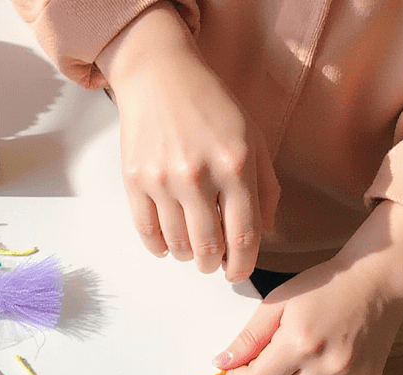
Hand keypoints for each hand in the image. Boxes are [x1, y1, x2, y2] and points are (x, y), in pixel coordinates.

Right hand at [97, 2, 278, 282]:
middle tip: (213, 258)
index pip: (244, 236)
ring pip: (178, 246)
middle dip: (213, 263)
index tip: (237, 272)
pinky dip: (160, 246)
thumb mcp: (253, 138)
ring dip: (187, 254)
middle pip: (208, 249)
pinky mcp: (136, 180)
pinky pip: (149, 234)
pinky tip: (168, 240)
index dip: (242, 265)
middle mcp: (199, 175)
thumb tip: (264, 236)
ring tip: (191, 241)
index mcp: (236, 165)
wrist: (160, 74)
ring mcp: (163, 178)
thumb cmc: (211, 106)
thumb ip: (266, 189)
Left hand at [214, 201, 402, 374]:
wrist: (378, 280)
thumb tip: (223, 362)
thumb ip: (250, 336)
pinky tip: (326, 369)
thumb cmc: (325, 285)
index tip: (237, 371)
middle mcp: (327, 364)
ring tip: (300, 367)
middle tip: (273, 363)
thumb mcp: (280, 301)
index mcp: (300, 342)